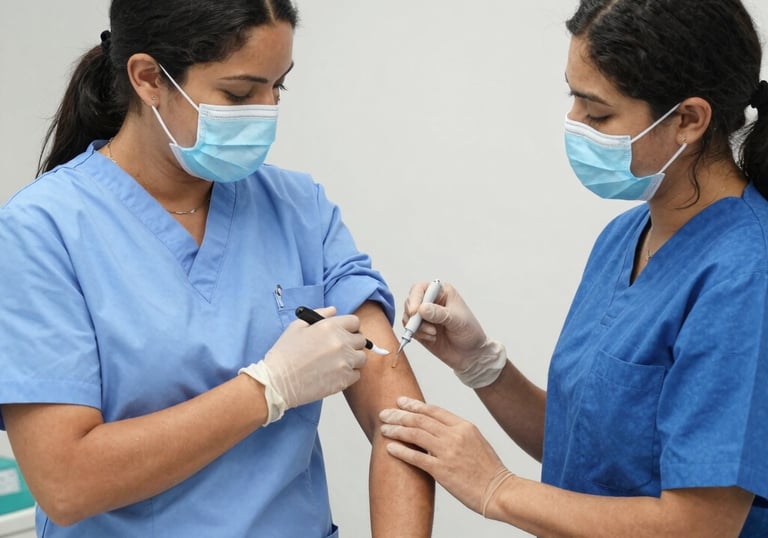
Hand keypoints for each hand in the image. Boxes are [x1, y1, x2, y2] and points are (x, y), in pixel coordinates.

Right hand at [262, 306, 367, 407]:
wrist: (277, 382)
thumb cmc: (284, 355)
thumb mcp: (296, 327)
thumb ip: (319, 315)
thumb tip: (333, 311)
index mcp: (330, 327)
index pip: (354, 322)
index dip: (349, 328)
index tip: (345, 333)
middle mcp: (341, 342)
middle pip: (361, 340)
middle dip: (352, 343)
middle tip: (339, 349)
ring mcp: (345, 362)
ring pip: (361, 358)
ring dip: (352, 359)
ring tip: (336, 363)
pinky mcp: (344, 379)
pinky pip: (356, 374)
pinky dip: (348, 374)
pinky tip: (333, 374)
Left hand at [379, 397, 511, 514]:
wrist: (499, 490)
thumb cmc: (489, 469)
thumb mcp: (476, 441)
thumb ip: (457, 433)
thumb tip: (436, 430)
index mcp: (464, 426)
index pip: (433, 410)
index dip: (414, 405)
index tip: (400, 402)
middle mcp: (455, 435)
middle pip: (420, 419)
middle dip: (399, 415)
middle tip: (385, 413)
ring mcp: (448, 452)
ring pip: (415, 434)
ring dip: (396, 430)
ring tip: (383, 429)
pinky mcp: (442, 470)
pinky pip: (416, 457)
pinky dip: (401, 451)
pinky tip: (389, 447)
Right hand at [403, 282, 506, 387]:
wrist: (471, 354)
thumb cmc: (470, 332)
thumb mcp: (457, 320)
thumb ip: (439, 314)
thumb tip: (422, 308)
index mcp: (442, 293)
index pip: (421, 289)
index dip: (415, 298)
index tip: (415, 312)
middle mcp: (431, 302)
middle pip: (410, 302)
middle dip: (414, 315)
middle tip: (423, 326)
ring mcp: (425, 316)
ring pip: (408, 317)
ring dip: (417, 327)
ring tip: (433, 334)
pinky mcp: (420, 329)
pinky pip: (410, 330)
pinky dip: (418, 335)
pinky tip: (432, 338)